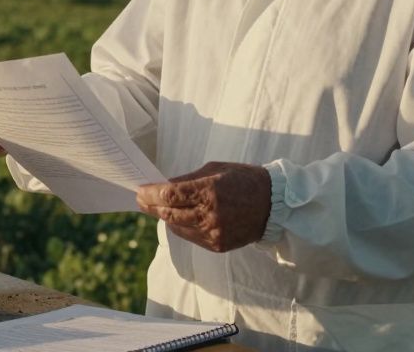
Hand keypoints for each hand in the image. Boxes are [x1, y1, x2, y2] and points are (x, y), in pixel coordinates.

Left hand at [136, 161, 271, 252]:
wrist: (273, 204)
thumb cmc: (243, 180)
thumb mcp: (215, 169)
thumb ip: (188, 180)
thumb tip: (163, 186)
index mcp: (209, 190)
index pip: (169, 195)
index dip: (150, 194)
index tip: (140, 191)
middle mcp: (210, 214)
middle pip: (168, 213)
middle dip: (151, 207)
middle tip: (141, 200)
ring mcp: (214, 232)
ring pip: (177, 227)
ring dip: (165, 217)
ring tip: (159, 208)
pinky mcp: (217, 245)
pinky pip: (190, 237)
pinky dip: (181, 227)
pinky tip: (180, 218)